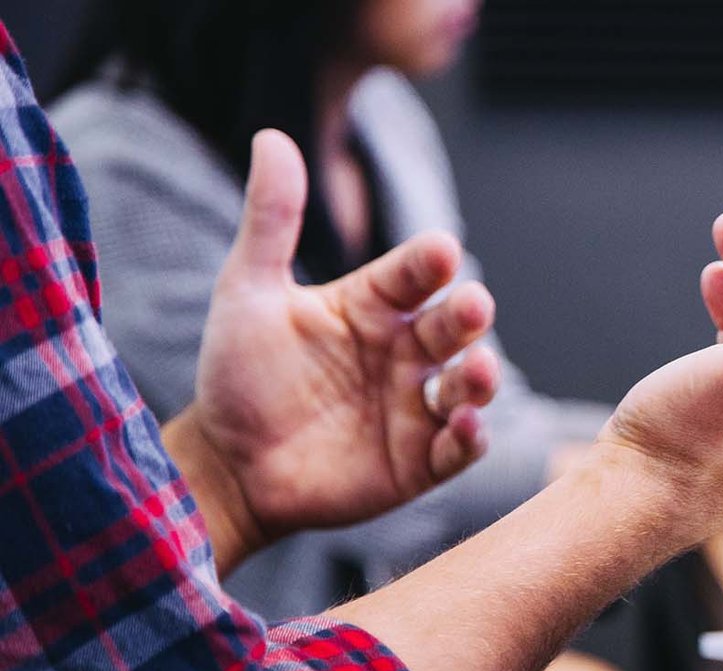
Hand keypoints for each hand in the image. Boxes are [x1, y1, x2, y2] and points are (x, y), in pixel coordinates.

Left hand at [165, 130, 500, 566]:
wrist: (226, 465)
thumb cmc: (239, 375)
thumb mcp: (248, 291)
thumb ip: (270, 220)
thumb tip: (271, 136)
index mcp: (373, 306)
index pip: (413, 274)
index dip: (428, 262)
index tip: (439, 250)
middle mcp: (404, 352)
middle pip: (451, 326)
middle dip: (468, 315)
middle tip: (472, 305)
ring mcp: (415, 407)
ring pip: (468, 385)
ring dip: (481, 378)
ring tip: (478, 371)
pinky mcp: (419, 461)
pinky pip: (458, 448)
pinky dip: (470, 438)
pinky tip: (464, 426)